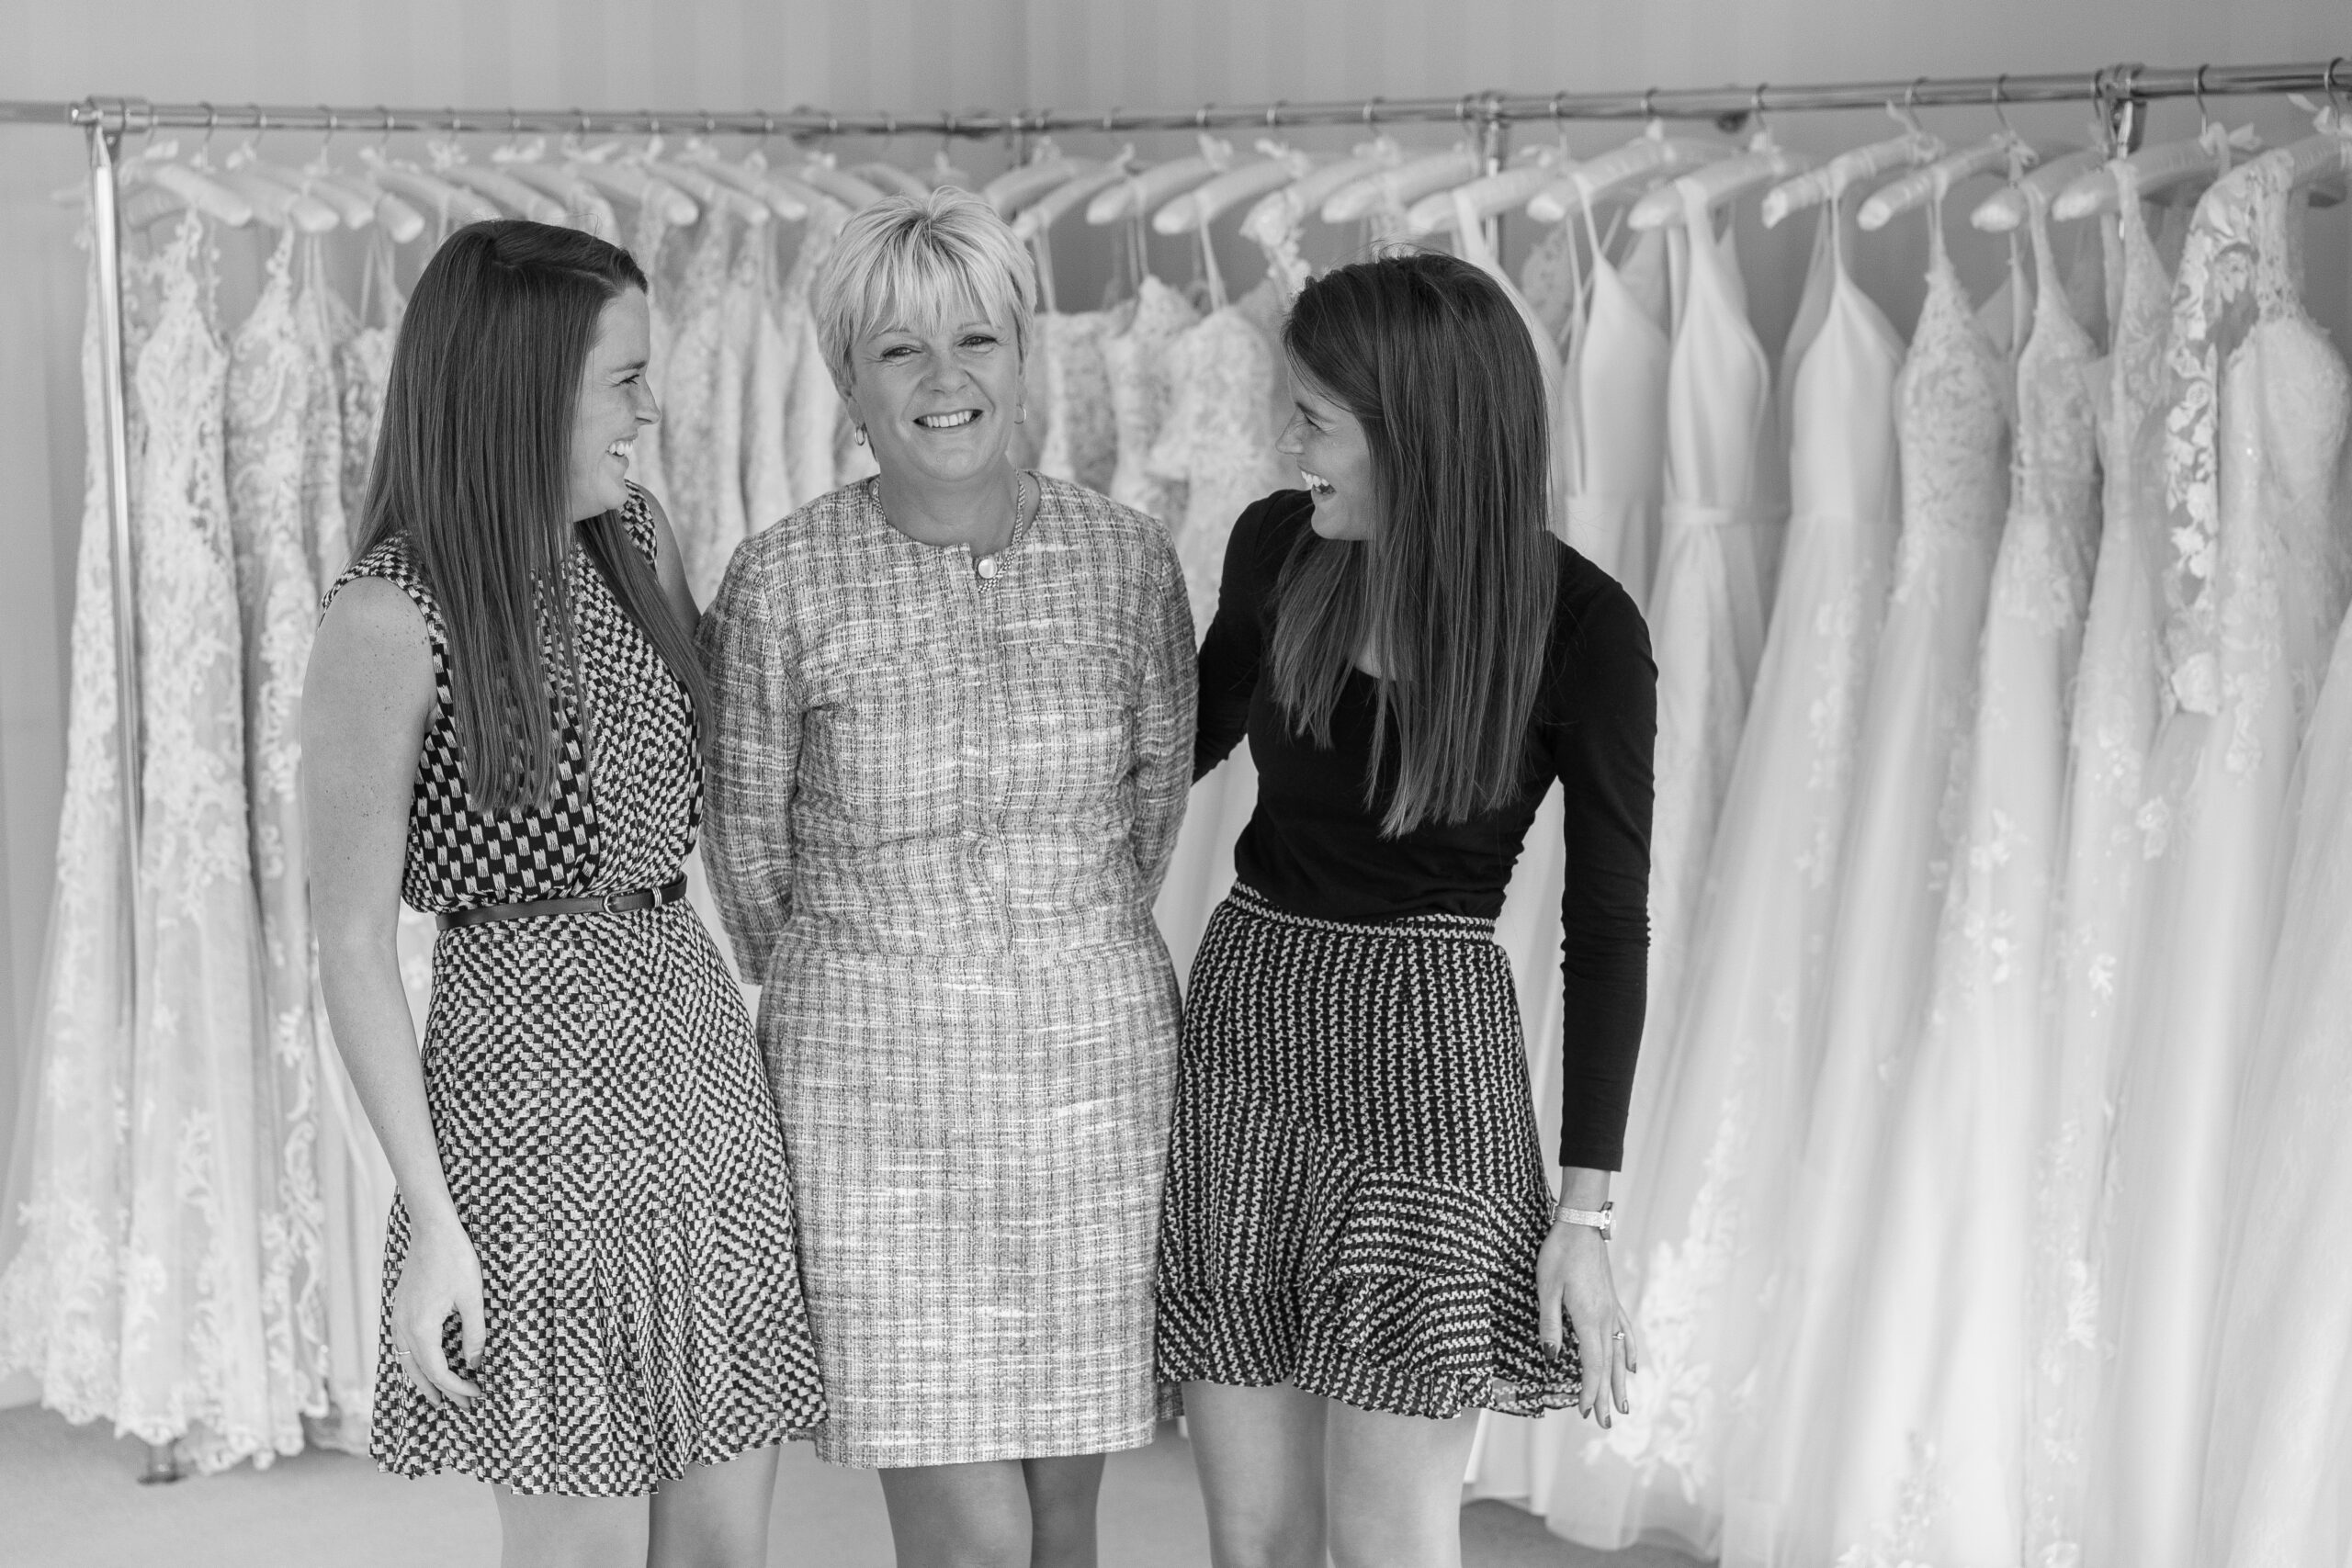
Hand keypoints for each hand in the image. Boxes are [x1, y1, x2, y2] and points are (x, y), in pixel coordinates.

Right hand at [390, 1208, 485, 1406]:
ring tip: (437, 1398)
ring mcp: (397, 1317)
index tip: (477, 1394)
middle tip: (462, 1407)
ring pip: (405, 1361)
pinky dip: (413, 1362)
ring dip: (422, 1381)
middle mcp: (403, 1327)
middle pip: (419, 1372)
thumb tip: (475, 1365)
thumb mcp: (472, 1299)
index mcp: (421, 1328)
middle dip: (441, 1392)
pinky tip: (424, 1365)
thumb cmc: (456, 1260)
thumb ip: (474, 1335)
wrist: (432, 1229)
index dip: (457, 1387)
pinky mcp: (399, 1308)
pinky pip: (401, 1345)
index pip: (438, 1372)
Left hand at [1537, 1219, 1636, 1427]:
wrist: (1580, 1224)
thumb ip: (1550, 1325)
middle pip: (1608, 1365)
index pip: (1592, 1364)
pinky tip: (1633, 1366)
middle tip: (1606, 1423)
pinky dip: (1630, 1351)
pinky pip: (1625, 1331)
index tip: (1582, 1411)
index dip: (1588, 1390)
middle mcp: (1605, 1318)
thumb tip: (1551, 1357)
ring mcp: (1612, 1308)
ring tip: (1624, 1406)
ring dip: (1620, 1381)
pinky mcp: (1611, 1299)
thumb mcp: (1546, 1289)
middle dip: (1605, 1395)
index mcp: (1589, 1318)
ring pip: (1619, 1353)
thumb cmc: (1558, 1254)